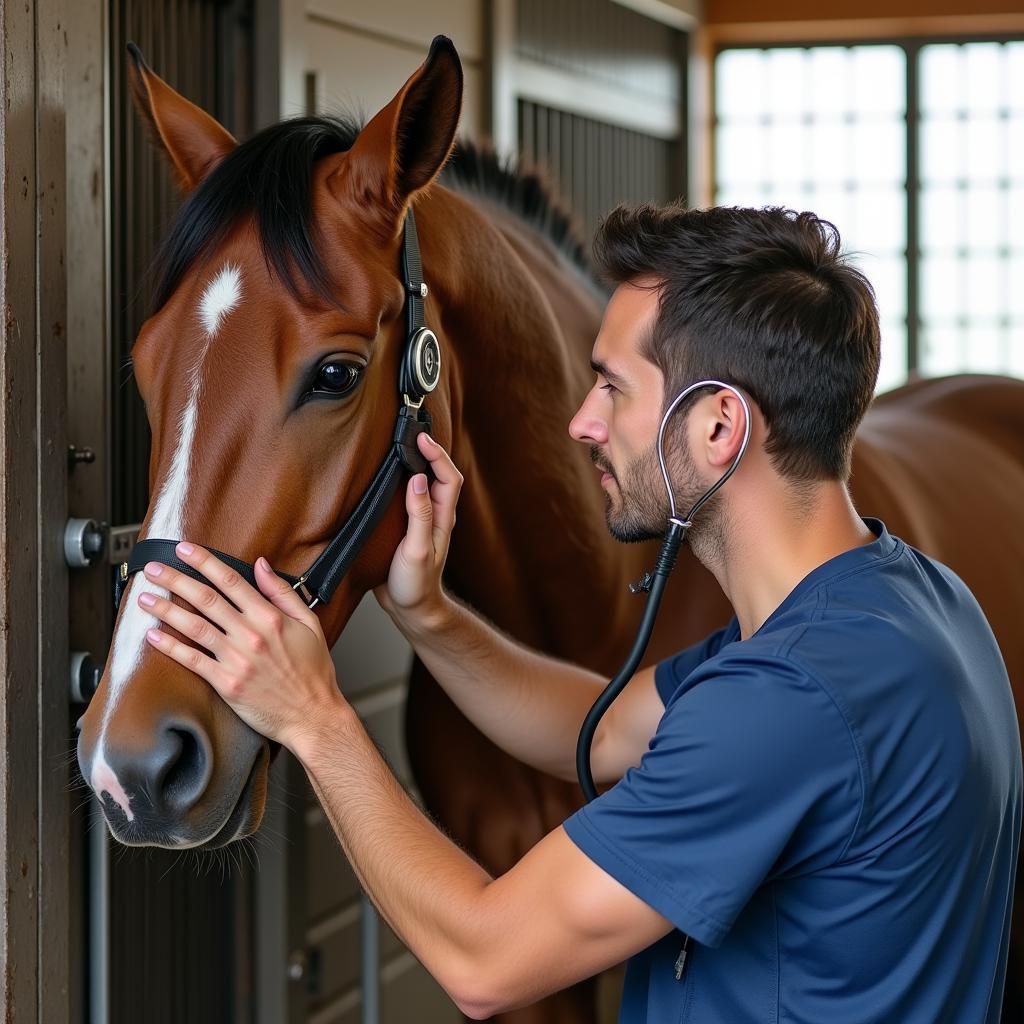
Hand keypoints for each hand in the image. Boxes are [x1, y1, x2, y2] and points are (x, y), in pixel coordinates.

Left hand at [139, 543, 344, 750]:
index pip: (230, 581)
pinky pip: (192, 661)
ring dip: (166, 610)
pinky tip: (154, 636)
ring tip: (146, 597)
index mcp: (270, 618)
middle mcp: (251, 635)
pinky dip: (171, 647)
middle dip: (176, 580)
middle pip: (205, 599)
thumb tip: (262, 566)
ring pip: (194, 627)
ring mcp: (237, 660)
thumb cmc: (313, 672)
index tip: (184, 550)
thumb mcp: (310, 624)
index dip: (204, 562)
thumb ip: (283, 593)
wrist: (312, 714)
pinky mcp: (226, 684)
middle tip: (155, 568)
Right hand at [374, 432, 462, 627]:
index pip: (448, 477)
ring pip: (427, 484)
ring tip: (404, 445)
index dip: (437, 455)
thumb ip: (419, 516)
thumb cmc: (416, 585)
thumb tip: (416, 479)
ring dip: (420, 462)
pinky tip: (391, 475)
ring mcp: (425, 521)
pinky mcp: (410, 527)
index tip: (420, 439)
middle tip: (413, 433)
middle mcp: (437, 516)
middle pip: (441, 475)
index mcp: (443, 518)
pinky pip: (412, 496)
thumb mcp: (416, 549)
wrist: (412, 609)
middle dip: (431, 451)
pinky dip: (405, 479)